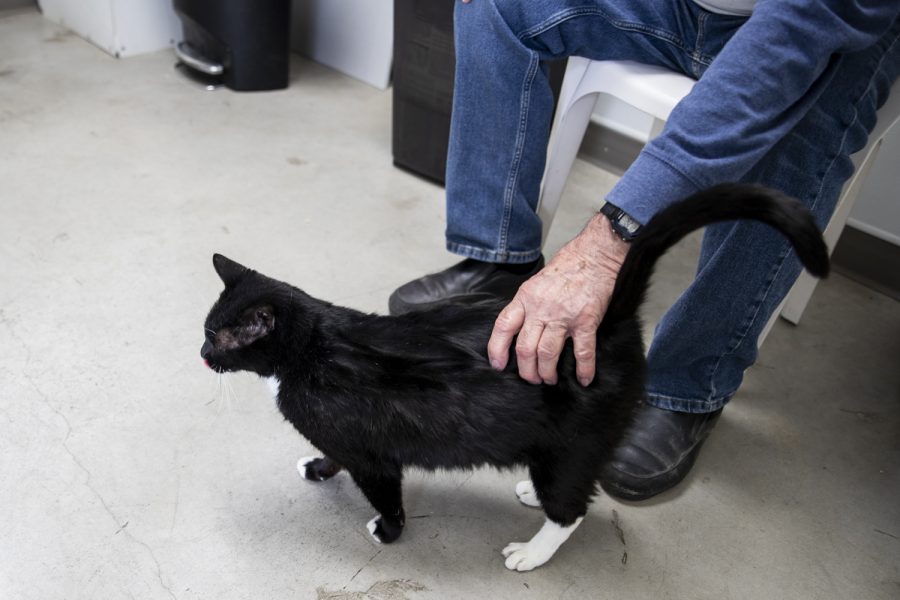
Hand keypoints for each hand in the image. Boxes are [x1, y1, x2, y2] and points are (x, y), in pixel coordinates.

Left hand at [487, 214, 629, 385]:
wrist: (595, 255)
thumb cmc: (567, 267)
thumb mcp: (536, 282)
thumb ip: (528, 305)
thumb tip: (522, 328)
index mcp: (526, 298)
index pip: (504, 326)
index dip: (497, 349)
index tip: (498, 365)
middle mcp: (541, 308)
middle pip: (525, 348)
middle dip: (526, 370)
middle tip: (531, 378)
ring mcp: (563, 316)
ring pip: (547, 353)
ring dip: (547, 372)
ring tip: (550, 379)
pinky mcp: (586, 321)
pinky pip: (582, 351)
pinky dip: (583, 369)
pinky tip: (584, 379)